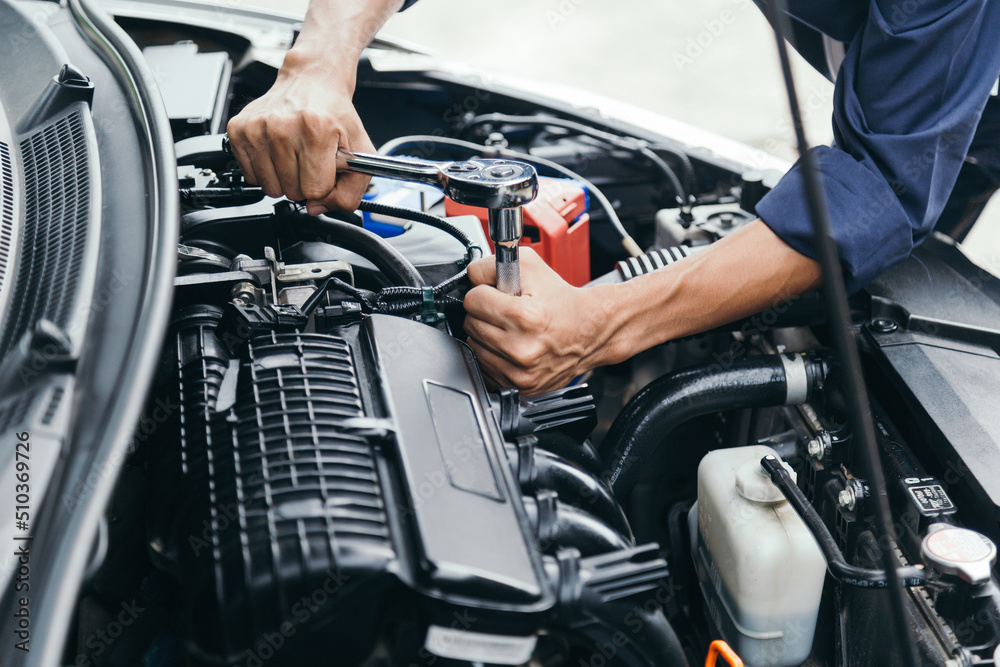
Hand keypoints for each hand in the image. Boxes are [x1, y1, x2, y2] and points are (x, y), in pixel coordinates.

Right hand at [226, 52, 373, 214]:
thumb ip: (351, 191)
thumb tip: (317, 208)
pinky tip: (278, 151)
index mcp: (315, 130)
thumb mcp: (361, 152)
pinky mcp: (238, 130)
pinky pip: (252, 176)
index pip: (316, 190)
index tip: (326, 168)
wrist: (312, 80)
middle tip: (311, 158)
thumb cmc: (335, 114)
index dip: (325, 185)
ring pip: (271, 188)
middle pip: (293, 192)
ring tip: (295, 154)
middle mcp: (282, 127)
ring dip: (285, 178)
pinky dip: (267, 170)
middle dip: (305, 182)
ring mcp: (257, 128)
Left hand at [463, 248, 614, 393]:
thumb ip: (492, 265)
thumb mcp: (530, 266)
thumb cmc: (561, 301)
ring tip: (511, 329)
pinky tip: (512, 347)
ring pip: (474, 346)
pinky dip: (493, 355)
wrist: (588, 332)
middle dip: (485, 314)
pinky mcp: (518, 386)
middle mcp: (522, 349)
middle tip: (506, 312)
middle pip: (471, 323)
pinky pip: (484, 366)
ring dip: (487, 335)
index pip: (474, 300)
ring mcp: (520, 372)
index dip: (484, 292)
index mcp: (526, 317)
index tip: (498, 295)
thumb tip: (469, 275)